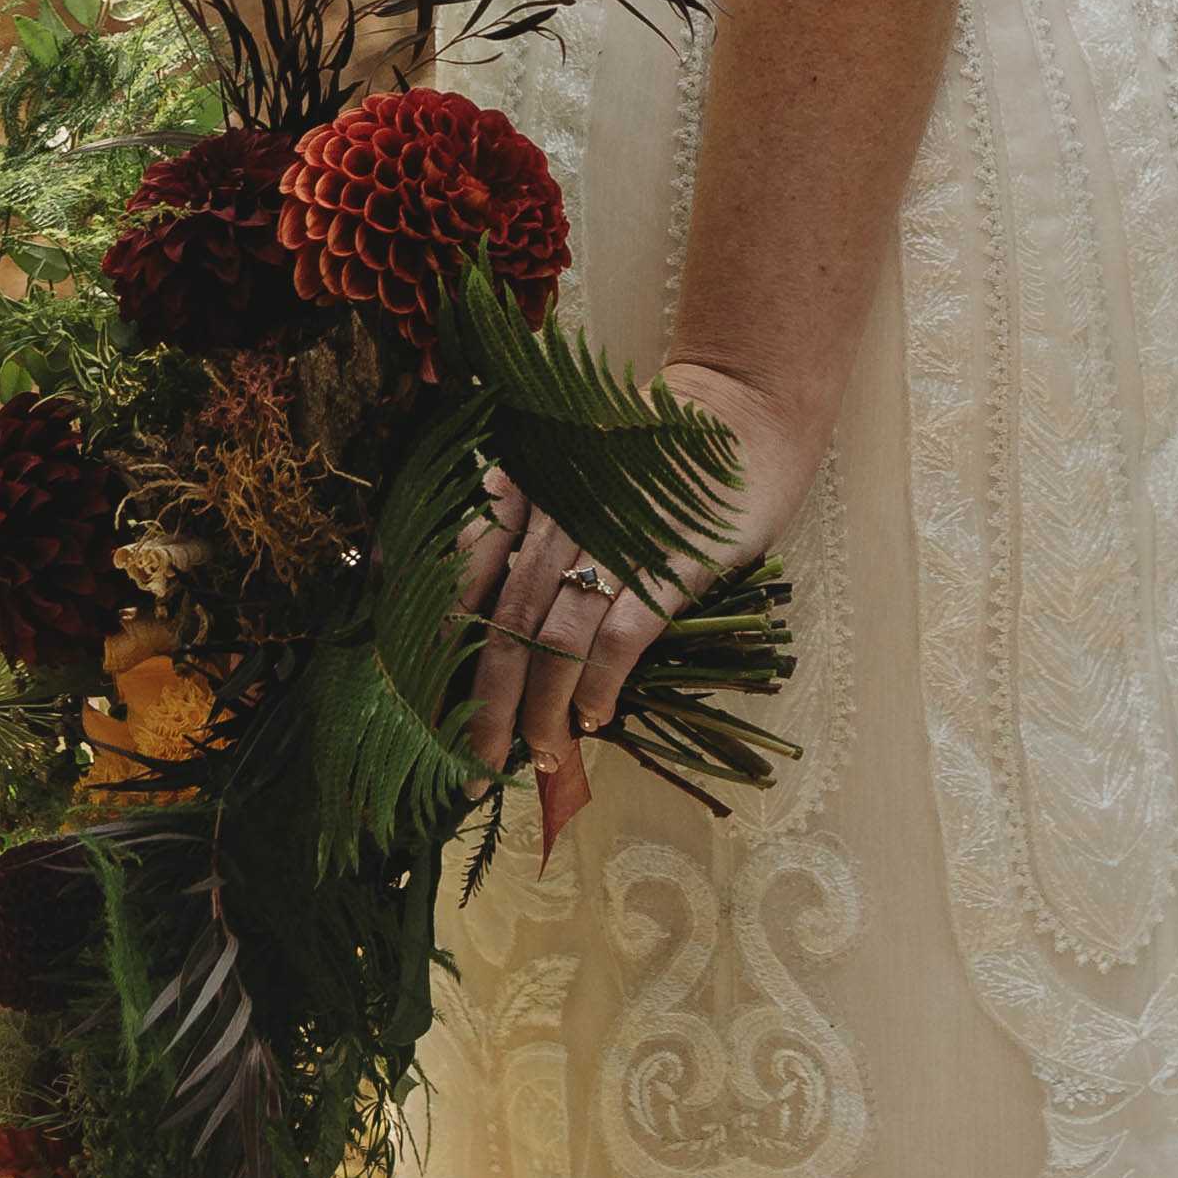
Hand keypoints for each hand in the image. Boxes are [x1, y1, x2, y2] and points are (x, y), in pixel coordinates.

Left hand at [454, 356, 818, 854]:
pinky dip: (601, 685)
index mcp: (528, 487)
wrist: (745, 409)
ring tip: (541, 757)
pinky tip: (596, 716)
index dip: (443, 650)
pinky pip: (620, 638)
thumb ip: (524, 517)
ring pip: (555, 641)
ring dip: (542, 710)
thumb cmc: (654, 449)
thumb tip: (479, 605)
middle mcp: (559, 511)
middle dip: (485, 705)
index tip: (431, 710)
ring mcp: (614, 536)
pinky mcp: (670, 562)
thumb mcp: (573, 467)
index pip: (465, 576)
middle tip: (476, 767)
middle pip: (504, 623)